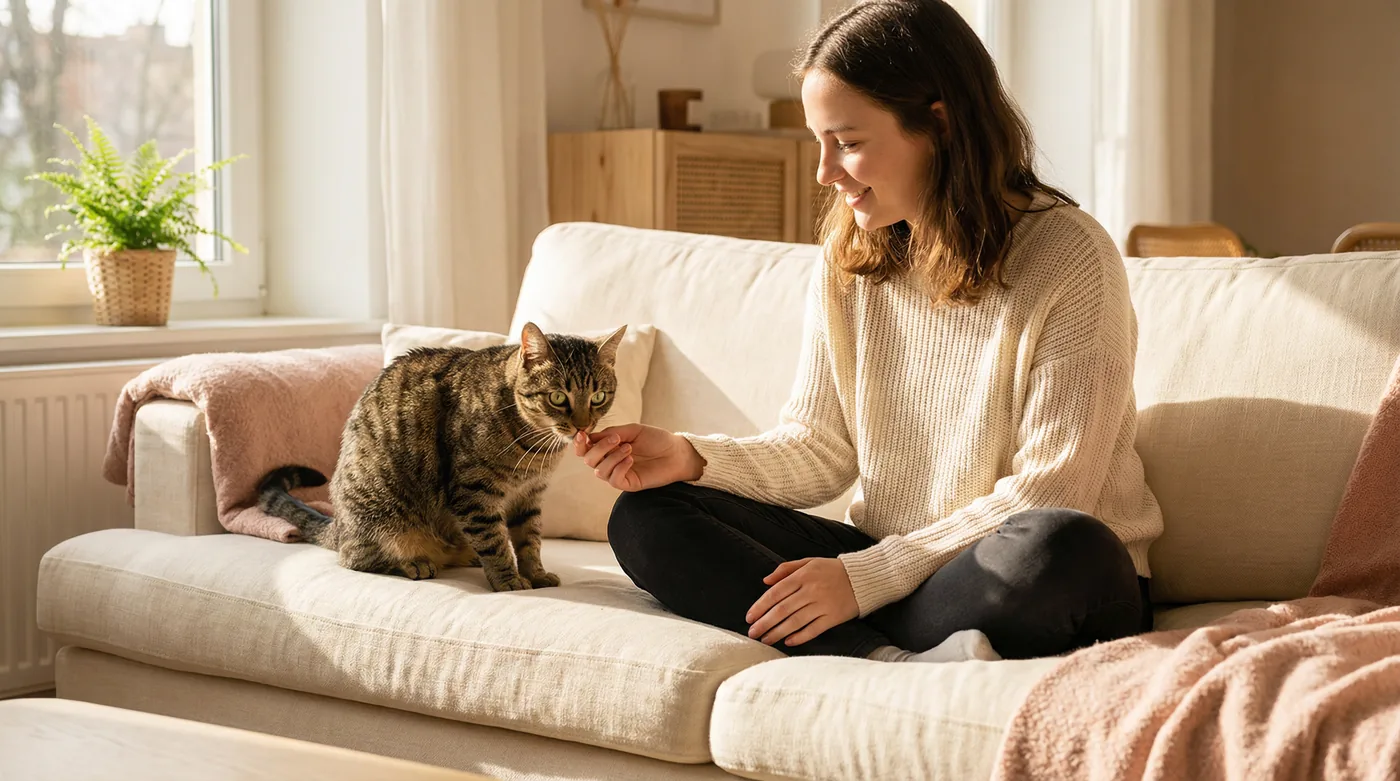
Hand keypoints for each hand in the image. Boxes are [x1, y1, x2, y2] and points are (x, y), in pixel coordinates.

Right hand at [574, 423, 704, 491]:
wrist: (676, 452)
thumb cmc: (656, 439)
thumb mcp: (632, 430)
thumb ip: (611, 432)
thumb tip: (590, 436)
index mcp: (608, 448)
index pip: (585, 449)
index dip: (580, 443)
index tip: (583, 434)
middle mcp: (610, 461)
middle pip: (588, 460)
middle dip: (599, 448)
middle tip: (617, 439)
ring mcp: (618, 473)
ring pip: (599, 471)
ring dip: (612, 457)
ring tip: (629, 448)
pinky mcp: (628, 484)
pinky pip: (613, 480)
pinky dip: (619, 468)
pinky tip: (630, 459)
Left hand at [746, 557, 858, 646]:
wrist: (863, 577)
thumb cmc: (832, 570)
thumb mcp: (808, 562)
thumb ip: (785, 569)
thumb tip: (765, 581)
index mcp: (803, 576)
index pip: (775, 593)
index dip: (760, 607)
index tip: (749, 617)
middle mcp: (811, 591)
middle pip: (782, 610)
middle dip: (764, 623)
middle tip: (752, 633)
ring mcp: (823, 605)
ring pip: (795, 622)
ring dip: (777, 632)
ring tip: (765, 640)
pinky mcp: (833, 617)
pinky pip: (813, 629)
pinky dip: (800, 637)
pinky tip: (788, 642)